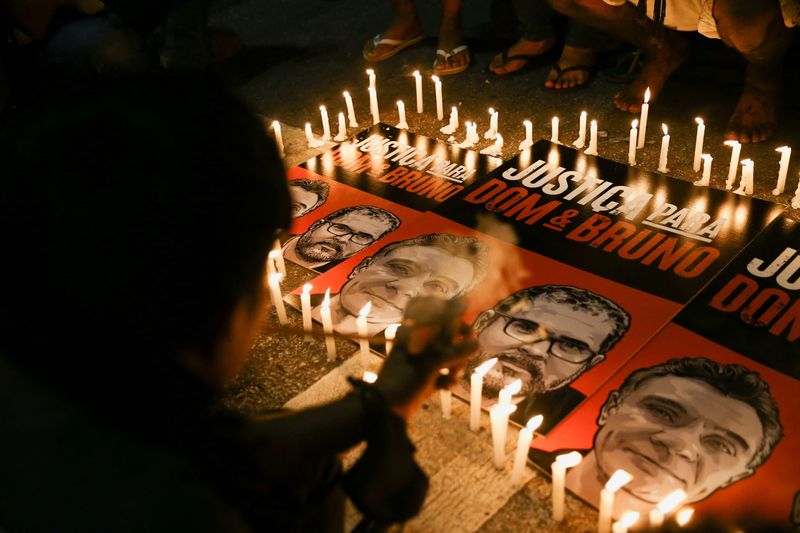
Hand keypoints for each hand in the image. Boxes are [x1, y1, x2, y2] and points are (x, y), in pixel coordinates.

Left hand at [373, 296, 476, 419]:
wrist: (386, 412)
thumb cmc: (403, 382)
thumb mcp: (429, 365)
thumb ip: (454, 352)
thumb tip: (477, 343)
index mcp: (413, 334)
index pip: (433, 314)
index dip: (451, 317)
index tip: (467, 327)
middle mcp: (417, 344)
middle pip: (445, 336)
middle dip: (457, 347)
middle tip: (467, 350)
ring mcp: (421, 361)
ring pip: (447, 356)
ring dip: (454, 365)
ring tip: (452, 376)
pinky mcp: (425, 378)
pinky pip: (443, 373)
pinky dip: (447, 379)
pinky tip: (446, 387)